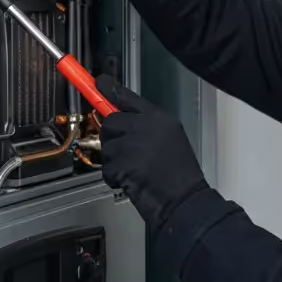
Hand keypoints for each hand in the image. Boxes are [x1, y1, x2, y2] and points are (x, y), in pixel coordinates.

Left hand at [95, 75, 207, 232]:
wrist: (185, 200)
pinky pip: (107, 167)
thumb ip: (146, 125)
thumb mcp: (170, 139)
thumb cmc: (179, 175)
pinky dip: (115, 177)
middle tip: (129, 153)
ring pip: (107, 146)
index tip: (96, 81)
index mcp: (159, 118)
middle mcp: (146, 126)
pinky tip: (134, 180)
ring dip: (115, 161)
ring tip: (137, 169)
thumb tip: (122, 118)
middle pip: (111, 122)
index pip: (128, 97)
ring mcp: (134, 144)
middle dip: (113, 139)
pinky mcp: (124, 163)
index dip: (109, 89)